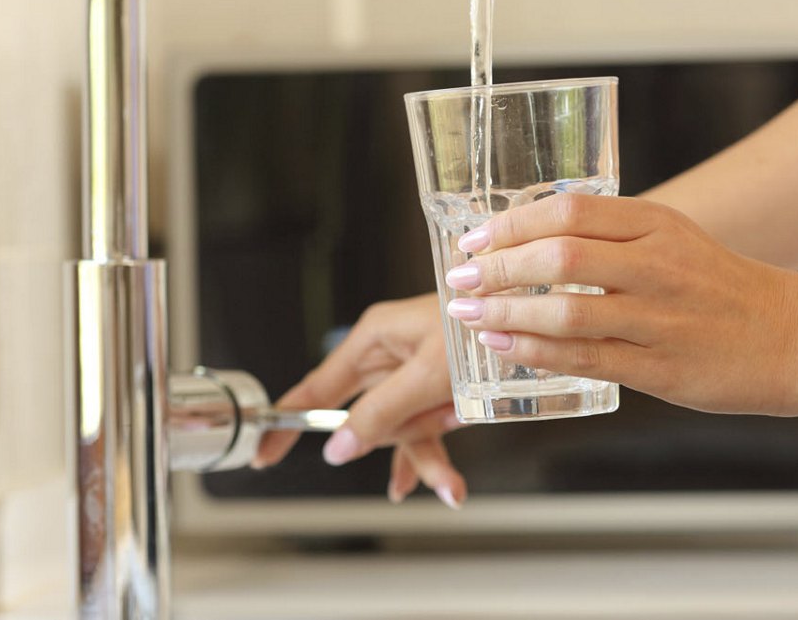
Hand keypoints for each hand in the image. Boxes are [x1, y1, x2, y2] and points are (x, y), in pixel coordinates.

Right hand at [252, 293, 468, 508]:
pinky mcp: (438, 387)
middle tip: (410, 467)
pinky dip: (436, 456)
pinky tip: (447, 484)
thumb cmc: (479, 327)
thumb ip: (380, 412)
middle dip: (393, 445)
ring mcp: (413, 373)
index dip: (287, 423)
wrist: (535, 313)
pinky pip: (425, 429)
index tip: (262, 454)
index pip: (315, 388)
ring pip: (401, 430)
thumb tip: (338, 447)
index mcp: (373, 339)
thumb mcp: (427, 375)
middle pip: (367, 418)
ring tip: (450, 484)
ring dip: (424, 456)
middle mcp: (389, 355)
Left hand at [443, 193, 797, 415]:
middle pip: (560, 257)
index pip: (568, 211)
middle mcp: (657, 266)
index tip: (472, 240)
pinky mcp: (662, 368)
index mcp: (656, 224)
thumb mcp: (670, 237)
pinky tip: (503, 345)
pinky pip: (585, 358)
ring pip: (567, 312)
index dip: (510, 225)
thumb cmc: (718, 286)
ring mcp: (660, 319)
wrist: (796, 337)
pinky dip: (535, 351)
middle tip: (459, 277)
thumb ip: (607, 234)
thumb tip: (523, 238)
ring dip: (506, 312)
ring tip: (468, 313)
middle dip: (497, 267)